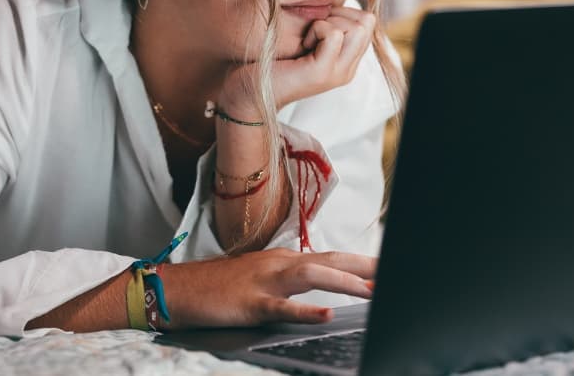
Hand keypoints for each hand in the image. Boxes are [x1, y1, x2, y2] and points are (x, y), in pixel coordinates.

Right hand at [158, 249, 375, 329]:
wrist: (178, 288)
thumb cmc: (219, 287)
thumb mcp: (259, 279)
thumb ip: (288, 282)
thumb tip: (317, 289)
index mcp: (283, 260)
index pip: (331, 257)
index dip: (362, 263)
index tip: (388, 268)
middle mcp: (279, 264)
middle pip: (331, 259)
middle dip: (365, 266)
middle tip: (395, 273)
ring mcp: (265, 281)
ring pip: (312, 275)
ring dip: (345, 282)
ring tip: (373, 291)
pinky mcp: (250, 303)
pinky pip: (282, 307)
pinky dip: (306, 311)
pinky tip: (327, 316)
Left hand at [219, 6, 376, 115]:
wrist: (247, 92)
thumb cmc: (269, 62)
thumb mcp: (304, 41)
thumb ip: (324, 27)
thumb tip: (332, 0)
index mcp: (346, 62)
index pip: (367, 22)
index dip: (343, 13)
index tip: (316, 25)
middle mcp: (347, 69)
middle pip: (367, 22)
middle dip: (338, 15)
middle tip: (311, 32)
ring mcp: (337, 73)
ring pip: (357, 27)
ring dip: (327, 23)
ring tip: (307, 40)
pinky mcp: (322, 72)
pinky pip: (334, 33)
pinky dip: (317, 30)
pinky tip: (302, 44)